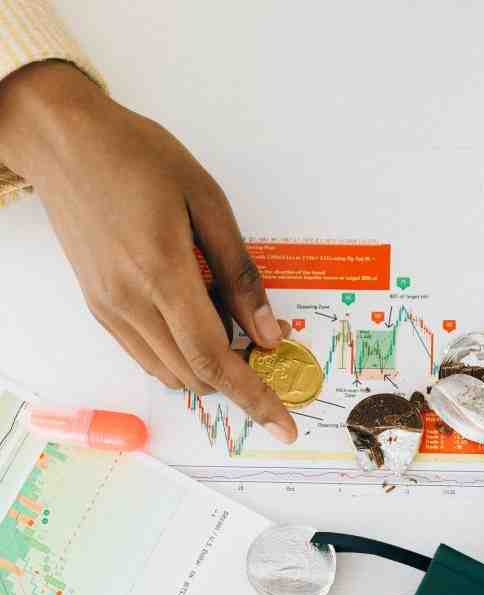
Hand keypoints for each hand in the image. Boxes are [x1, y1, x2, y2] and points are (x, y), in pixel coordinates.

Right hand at [0, 62, 296, 442]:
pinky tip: (191, 316)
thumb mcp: (206, 200)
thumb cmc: (135, 156)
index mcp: (162, 271)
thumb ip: (239, 273)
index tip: (281, 425)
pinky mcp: (100, 309)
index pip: (214, 358)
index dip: (254, 397)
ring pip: (170, 373)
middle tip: (257, 341)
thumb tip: (267, 332)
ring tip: (219, 315)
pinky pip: (147, 356)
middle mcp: (130, 301)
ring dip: (206, 367)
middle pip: (195, 375)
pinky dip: (179, 355)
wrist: (64, 142)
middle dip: (236, 377)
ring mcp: (111, 309)